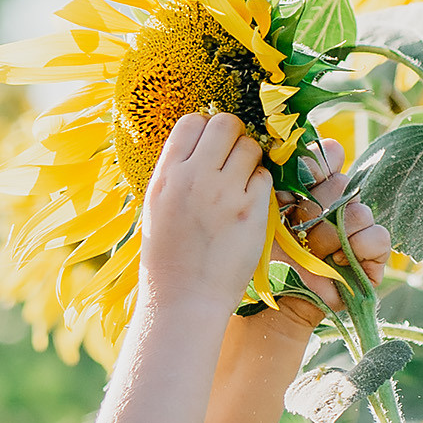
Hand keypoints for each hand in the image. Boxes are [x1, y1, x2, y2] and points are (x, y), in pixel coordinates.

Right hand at [138, 109, 273, 315]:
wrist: (183, 300)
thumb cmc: (168, 258)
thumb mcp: (158, 207)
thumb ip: (178, 173)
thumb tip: (200, 145)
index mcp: (166, 176)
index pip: (191, 122)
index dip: (205, 129)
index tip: (210, 147)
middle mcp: (194, 178)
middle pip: (225, 123)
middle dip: (234, 135)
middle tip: (233, 158)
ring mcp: (224, 193)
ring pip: (250, 147)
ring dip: (251, 160)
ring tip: (242, 184)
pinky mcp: (251, 212)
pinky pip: (265, 178)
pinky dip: (260, 187)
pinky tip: (250, 205)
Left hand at [272, 137, 393, 320]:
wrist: (279, 297)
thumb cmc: (268, 254)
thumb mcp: (267, 212)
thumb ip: (280, 179)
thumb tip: (290, 147)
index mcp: (314, 185)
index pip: (329, 155)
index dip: (316, 166)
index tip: (298, 186)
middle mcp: (341, 201)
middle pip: (343, 184)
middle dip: (316, 210)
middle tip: (298, 231)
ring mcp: (359, 226)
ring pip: (360, 212)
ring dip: (331, 236)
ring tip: (312, 253)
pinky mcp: (374, 254)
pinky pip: (378, 237)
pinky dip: (358, 249)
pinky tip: (338, 262)